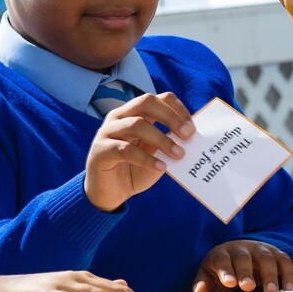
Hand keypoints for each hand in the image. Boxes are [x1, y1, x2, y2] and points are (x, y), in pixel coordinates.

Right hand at [83, 92, 196, 211]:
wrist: (110, 193)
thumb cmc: (136, 170)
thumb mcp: (156, 153)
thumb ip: (169, 141)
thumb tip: (191, 136)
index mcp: (134, 113)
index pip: (158, 99)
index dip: (177, 110)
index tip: (192, 129)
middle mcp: (119, 116)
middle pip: (145, 102)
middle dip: (170, 117)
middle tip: (187, 136)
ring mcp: (107, 131)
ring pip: (136, 125)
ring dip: (162, 140)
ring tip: (178, 155)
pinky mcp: (100, 150)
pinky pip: (125, 150)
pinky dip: (146, 158)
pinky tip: (161, 167)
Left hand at [194, 239, 292, 291]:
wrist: (238, 257)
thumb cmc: (221, 272)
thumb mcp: (208, 278)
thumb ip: (202, 287)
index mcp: (221, 254)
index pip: (222, 260)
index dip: (226, 271)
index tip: (229, 283)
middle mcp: (241, 249)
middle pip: (244, 258)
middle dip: (246, 272)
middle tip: (248, 287)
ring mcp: (260, 249)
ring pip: (266, 258)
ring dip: (270, 275)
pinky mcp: (275, 254)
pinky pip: (284, 261)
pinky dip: (288, 274)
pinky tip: (289, 289)